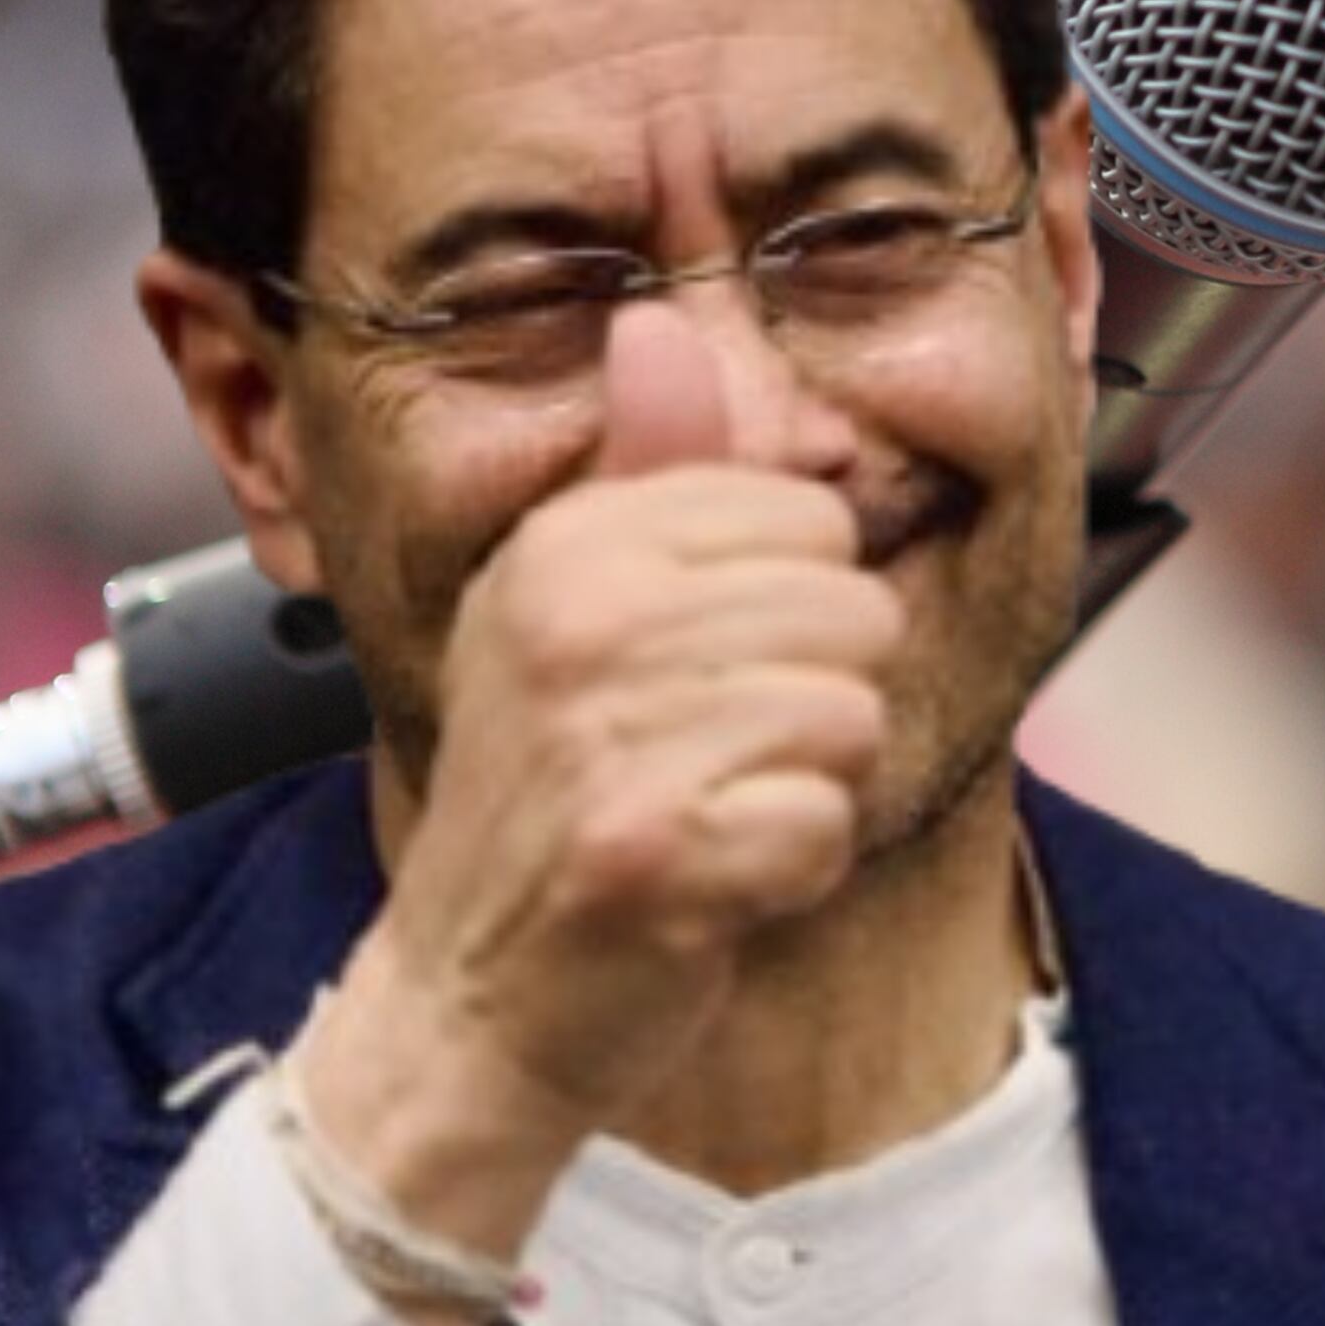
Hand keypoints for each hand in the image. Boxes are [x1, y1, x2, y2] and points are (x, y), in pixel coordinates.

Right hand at [297, 299, 900, 1247]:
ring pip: (852, 716)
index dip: (792, 607)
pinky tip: (710, 888)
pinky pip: (827, 825)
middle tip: (709, 760)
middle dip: (814, 701)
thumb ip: (643, 474)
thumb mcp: (574, 615)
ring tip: (709, 817)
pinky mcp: (651, 854)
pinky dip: (791, 871)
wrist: (472, 1001)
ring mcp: (606, 740)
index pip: (807, 516)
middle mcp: (576, 625)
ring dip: (806, 787)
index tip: (698, 672)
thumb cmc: (551, 802)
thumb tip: (659, 323)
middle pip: (852, 612)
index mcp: (567, 549)